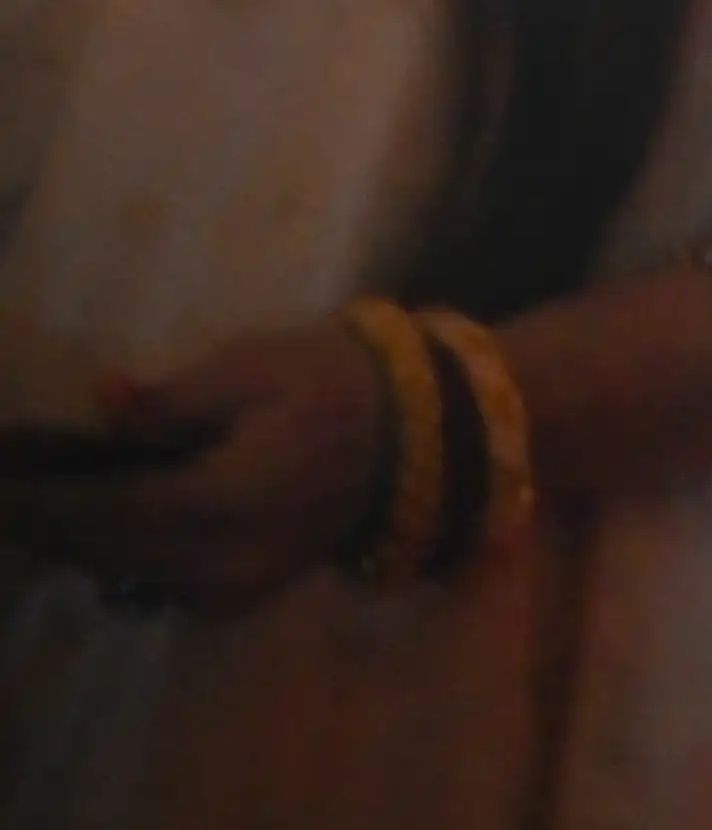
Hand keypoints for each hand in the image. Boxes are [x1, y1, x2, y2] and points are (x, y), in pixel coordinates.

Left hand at [0, 321, 391, 616]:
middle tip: (2, 478)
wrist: (420, 436)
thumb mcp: (260, 367)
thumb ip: (175, 398)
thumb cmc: (338, 385)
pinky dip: (109, 549)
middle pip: (102, 550)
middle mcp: (220, 562)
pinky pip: (150, 578)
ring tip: (24, 495)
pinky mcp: (234, 594)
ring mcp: (230, 589)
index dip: (36, 500)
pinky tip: (83, 516)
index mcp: (228, 500)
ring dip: (68, 536)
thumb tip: (103, 402)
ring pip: (120, 570)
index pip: (105, 511)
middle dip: (40, 520)